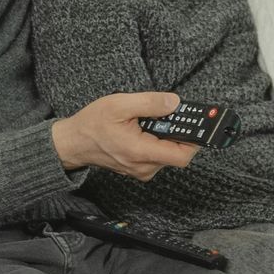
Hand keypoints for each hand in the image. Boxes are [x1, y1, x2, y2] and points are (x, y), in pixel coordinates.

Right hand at [52, 91, 197, 180]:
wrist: (74, 143)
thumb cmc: (93, 124)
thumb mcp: (120, 104)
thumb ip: (150, 103)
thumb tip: (174, 102)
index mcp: (140, 152)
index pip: (182, 155)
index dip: (195, 140)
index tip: (200, 125)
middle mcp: (144, 167)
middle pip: (177, 153)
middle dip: (179, 132)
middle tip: (171, 113)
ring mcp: (141, 170)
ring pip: (168, 154)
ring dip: (166, 136)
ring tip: (150, 120)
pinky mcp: (139, 169)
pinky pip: (157, 156)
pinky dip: (157, 142)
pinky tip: (144, 129)